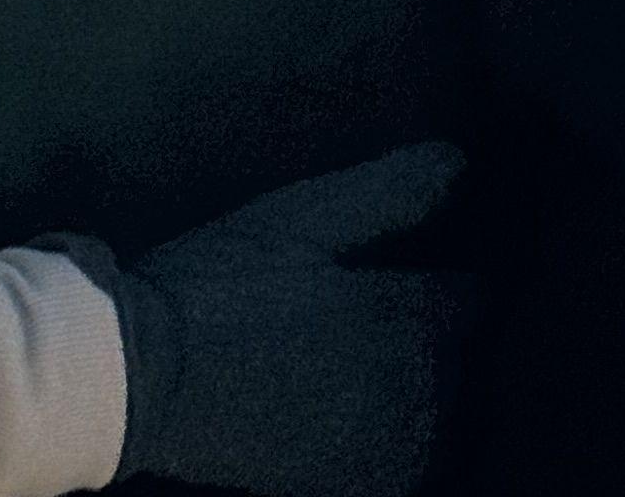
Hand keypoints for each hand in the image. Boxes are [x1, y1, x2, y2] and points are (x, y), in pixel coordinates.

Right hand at [57, 139, 467, 496]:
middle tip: (387, 304)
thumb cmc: (220, 283)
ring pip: (447, 419)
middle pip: (466, 361)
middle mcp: (421, 394)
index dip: (459, 271)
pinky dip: (401, 437)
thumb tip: (462, 160)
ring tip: (367, 355)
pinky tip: (357, 407)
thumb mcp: (299, 218)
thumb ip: (390, 193)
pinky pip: (411, 463)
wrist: (146, 379)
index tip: (435, 256)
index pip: (478, 297)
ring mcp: (393, 452)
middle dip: (444, 331)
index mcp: (413, 319)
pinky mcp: (359, 489)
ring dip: (429, 389)